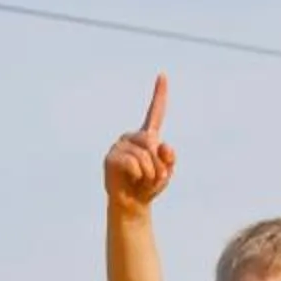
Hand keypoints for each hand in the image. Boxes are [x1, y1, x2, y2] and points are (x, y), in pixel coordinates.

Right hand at [105, 75, 175, 206]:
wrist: (133, 205)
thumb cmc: (149, 187)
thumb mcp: (166, 173)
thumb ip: (169, 159)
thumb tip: (162, 145)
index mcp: (148, 137)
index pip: (156, 113)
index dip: (159, 94)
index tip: (163, 75)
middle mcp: (133, 137)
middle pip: (151, 140)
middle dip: (158, 164)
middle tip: (154, 177)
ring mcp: (120, 146)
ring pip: (144, 155)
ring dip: (150, 173)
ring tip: (143, 181)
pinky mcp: (111, 158)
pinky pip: (132, 163)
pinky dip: (138, 174)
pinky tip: (133, 179)